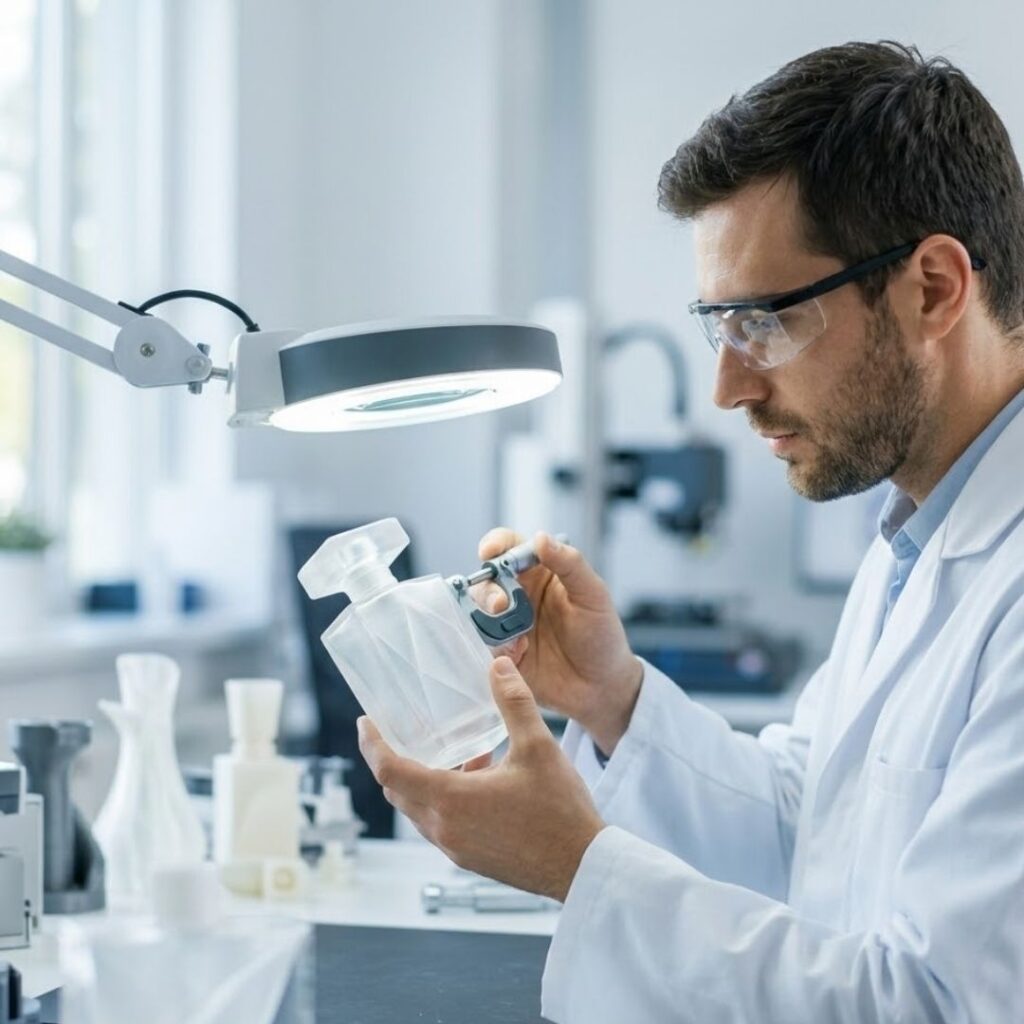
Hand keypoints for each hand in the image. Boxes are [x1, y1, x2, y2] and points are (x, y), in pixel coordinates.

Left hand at [358, 657, 604, 901]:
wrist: (582, 867)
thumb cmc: (561, 812)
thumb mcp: (539, 746)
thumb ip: (514, 703)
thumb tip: (497, 666)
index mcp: (451, 801)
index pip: (389, 771)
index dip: (372, 745)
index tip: (365, 722)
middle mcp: (445, 829)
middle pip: (398, 791)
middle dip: (393, 759)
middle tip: (398, 729)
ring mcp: (456, 848)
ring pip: (419, 809)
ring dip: (423, 779)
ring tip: (452, 749)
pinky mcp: (471, 858)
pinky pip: (441, 823)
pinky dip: (443, 797)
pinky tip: (479, 776)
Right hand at [473, 528, 642, 754]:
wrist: (603, 688)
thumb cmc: (603, 636)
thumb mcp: (593, 595)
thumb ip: (569, 564)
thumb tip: (540, 537)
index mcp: (540, 573)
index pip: (510, 547)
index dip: (495, 545)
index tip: (489, 552)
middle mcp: (519, 595)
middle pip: (486, 580)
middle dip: (487, 590)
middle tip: (500, 605)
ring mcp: (508, 625)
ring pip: (478, 611)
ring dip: (486, 619)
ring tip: (515, 637)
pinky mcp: (502, 654)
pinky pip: (483, 645)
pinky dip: (494, 647)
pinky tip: (517, 654)